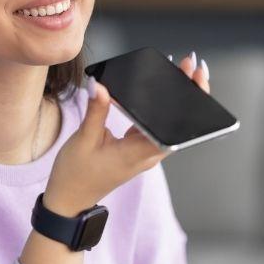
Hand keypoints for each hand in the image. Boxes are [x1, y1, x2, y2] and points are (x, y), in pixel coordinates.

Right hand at [43, 52, 210, 214]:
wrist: (69, 199)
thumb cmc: (75, 175)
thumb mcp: (84, 140)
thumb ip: (96, 111)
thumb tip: (99, 85)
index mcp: (139, 154)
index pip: (174, 128)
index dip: (189, 103)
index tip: (194, 80)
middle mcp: (148, 154)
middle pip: (177, 123)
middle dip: (187, 93)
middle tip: (190, 64)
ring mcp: (144, 152)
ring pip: (168, 123)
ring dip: (175, 98)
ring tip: (180, 70)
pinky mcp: (137, 149)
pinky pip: (154, 126)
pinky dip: (159, 107)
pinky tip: (158, 89)